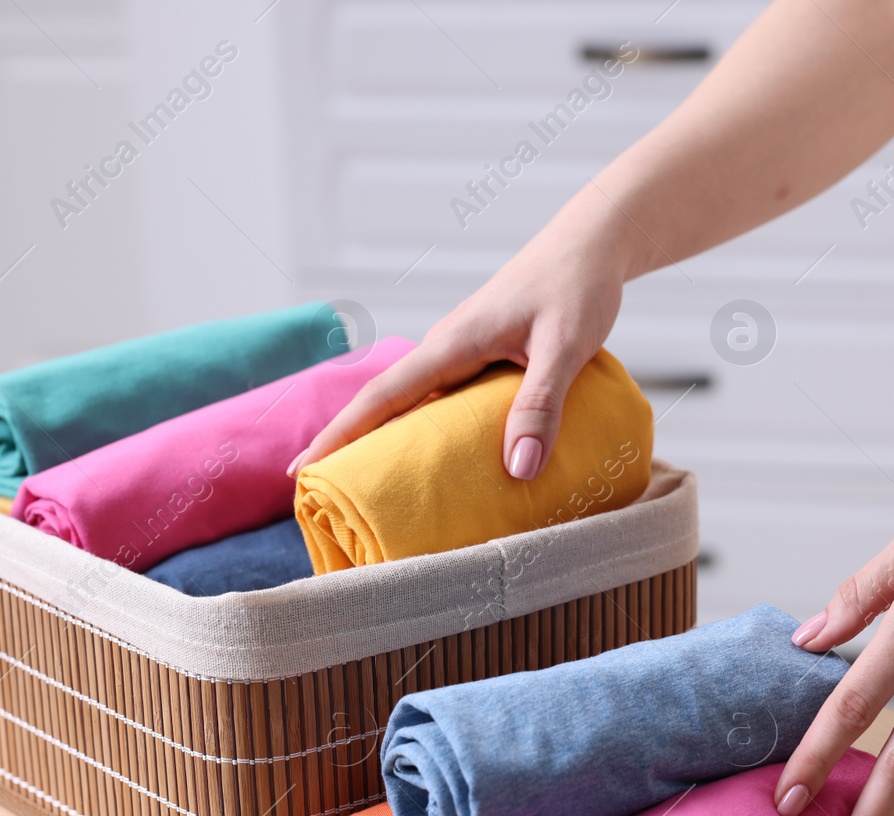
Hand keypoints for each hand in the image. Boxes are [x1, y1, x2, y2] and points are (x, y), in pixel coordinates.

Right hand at [288, 198, 630, 480]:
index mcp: (452, 344)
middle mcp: (447, 349)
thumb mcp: (565, 347)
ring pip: (417, 404)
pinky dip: (435, 431)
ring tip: (376, 491)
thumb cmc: (577, 286)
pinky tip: (446, 461)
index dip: (340, 434)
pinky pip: (448, 400)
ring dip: (393, 441)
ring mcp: (463, 353)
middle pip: (387, 405)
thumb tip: (518, 468)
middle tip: (325, 494)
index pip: (383, 396)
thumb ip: (541, 404)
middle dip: (351, 446)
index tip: (301, 468)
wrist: (592, 244)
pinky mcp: (484, 357)